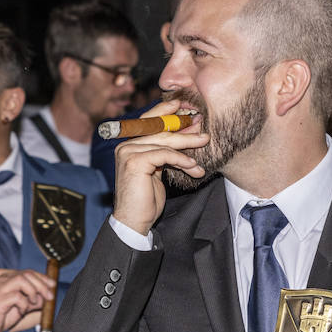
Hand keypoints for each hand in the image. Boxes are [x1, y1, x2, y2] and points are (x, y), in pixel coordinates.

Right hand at [113, 99, 209, 234]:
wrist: (134, 221)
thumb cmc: (147, 198)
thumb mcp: (159, 170)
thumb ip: (166, 152)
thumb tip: (188, 135)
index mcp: (129, 144)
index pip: (150, 121)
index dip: (168, 112)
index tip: (189, 110)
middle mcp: (126, 144)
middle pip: (159, 129)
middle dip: (184, 127)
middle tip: (203, 127)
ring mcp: (128, 152)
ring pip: (164, 141)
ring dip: (188, 144)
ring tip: (205, 143)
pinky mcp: (134, 162)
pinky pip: (165, 154)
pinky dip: (182, 159)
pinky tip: (194, 166)